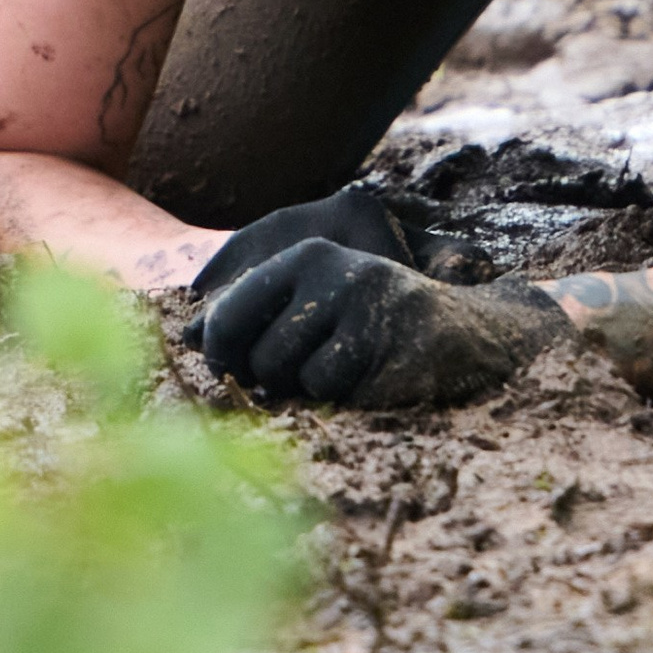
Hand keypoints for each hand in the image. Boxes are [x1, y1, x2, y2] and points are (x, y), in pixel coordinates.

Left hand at [185, 194, 573, 412]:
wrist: (468, 333)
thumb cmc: (372, 326)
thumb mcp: (314, 306)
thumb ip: (256, 319)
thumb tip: (184, 340)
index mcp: (304, 255)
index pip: (226, 318)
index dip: (222, 358)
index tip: (236, 371)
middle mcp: (330, 269)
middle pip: (257, 358)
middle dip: (278, 380)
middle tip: (317, 367)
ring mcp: (361, 303)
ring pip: (292, 378)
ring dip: (314, 388)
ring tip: (350, 365)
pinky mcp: (386, 339)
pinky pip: (333, 391)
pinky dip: (347, 396)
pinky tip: (376, 374)